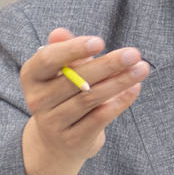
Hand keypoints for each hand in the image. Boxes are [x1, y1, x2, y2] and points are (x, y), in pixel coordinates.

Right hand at [20, 28, 149, 174]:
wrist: (56, 142)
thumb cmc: (62, 94)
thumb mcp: (61, 71)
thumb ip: (64, 51)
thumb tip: (60, 32)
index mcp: (31, 76)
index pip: (47, 59)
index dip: (72, 49)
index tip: (100, 41)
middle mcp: (37, 100)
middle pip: (75, 79)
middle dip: (108, 64)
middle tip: (134, 54)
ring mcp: (53, 122)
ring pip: (90, 98)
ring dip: (120, 82)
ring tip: (142, 69)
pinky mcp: (73, 139)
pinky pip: (100, 118)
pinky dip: (120, 102)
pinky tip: (135, 88)